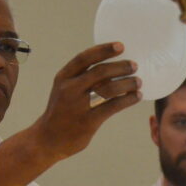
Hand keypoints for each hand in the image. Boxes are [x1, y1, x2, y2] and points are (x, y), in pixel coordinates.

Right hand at [29, 42, 140, 160]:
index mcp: (63, 78)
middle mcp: (69, 89)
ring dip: (127, 83)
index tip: (120, 46)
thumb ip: (81, 78)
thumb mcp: (64, 90)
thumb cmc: (61, 111)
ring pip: (109, 89)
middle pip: (100, 72)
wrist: (47, 139)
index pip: (85, 58)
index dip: (103, 50)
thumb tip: (112, 67)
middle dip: (121, 67)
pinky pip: (113, 107)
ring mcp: (78, 105)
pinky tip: (136, 97)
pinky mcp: (88, 121)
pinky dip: (128, 100)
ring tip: (138, 82)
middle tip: (134, 66)